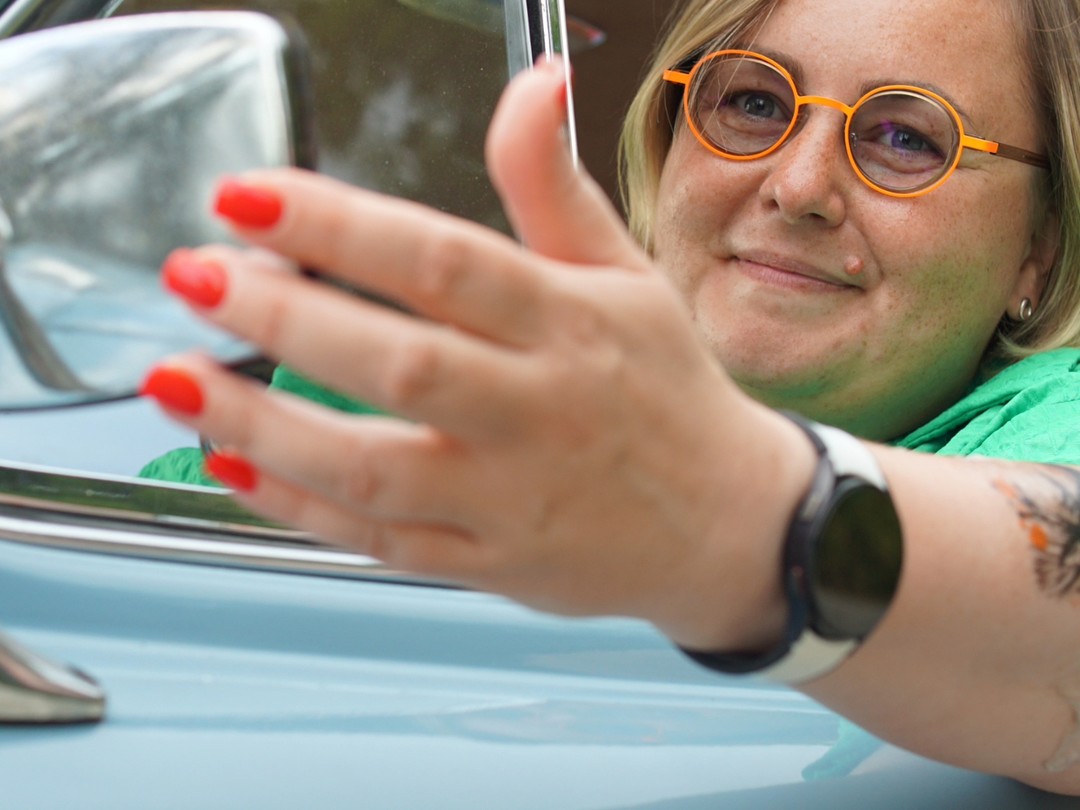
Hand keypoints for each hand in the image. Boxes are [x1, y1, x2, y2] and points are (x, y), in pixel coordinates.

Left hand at [145, 60, 811, 649]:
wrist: (724, 523)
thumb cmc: (665, 391)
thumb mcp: (625, 275)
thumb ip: (554, 188)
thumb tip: (533, 86)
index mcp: (572, 326)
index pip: (444, 263)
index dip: (339, 227)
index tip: (248, 197)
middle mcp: (540, 411)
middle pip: (400, 363)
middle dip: (285, 316)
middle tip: (197, 273)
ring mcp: (512, 498)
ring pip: (375, 466)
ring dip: (266, 424)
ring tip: (179, 379)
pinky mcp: (491, 563)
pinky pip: (381, 541)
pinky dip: (298, 507)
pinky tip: (233, 463)